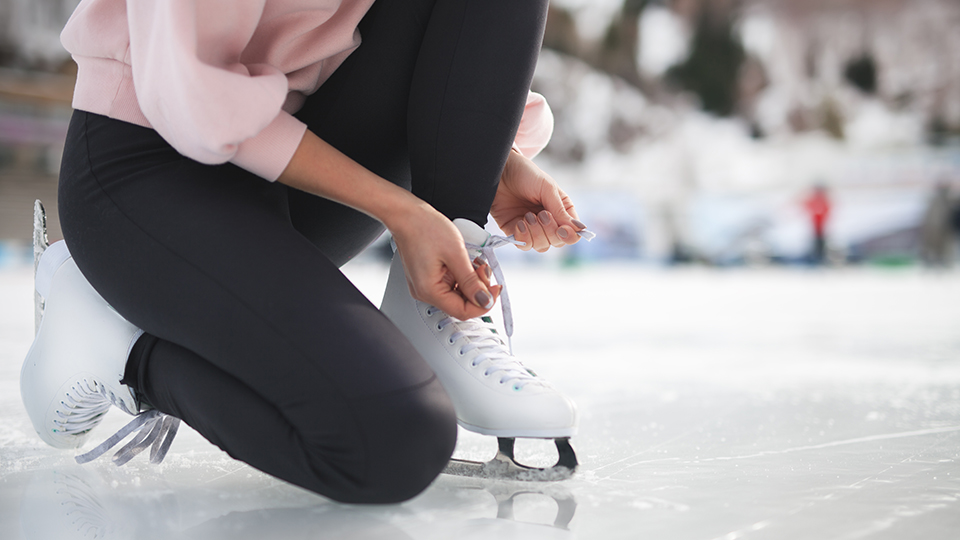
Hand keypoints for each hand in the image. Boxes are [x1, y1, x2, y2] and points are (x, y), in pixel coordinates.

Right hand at [389, 203, 501, 319]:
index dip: (483, 303)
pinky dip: (463, 275)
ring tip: (475, 262)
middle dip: (478, 288)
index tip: (495, 289)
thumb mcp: (456, 254)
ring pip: (458, 293)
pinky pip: (451, 284)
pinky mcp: (428, 277)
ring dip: (472, 280)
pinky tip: (466, 262)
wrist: (407, 214)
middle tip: (484, 268)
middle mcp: (424, 292)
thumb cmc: (425, 228)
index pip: (462, 311)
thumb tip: (484, 301)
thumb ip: (471, 281)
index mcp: (429, 290)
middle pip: (461, 303)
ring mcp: (425, 285)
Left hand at [490, 149, 585, 251]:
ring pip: (541, 246)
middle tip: (540, 214)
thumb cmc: (526, 175)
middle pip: (557, 243)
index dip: (569, 236)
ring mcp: (532, 228)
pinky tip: (520, 223)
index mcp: (562, 211)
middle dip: (549, 231)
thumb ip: (560, 209)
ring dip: (535, 233)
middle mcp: (549, 222)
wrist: (500, 172)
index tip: (561, 229)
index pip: (573, 233)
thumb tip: (579, 229)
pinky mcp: (515, 231)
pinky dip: (523, 237)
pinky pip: (524, 245)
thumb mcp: (547, 188)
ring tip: (527, 216)